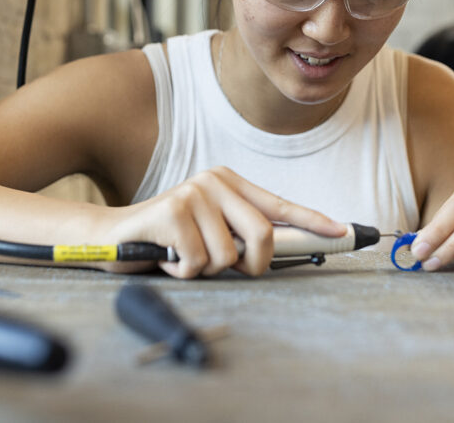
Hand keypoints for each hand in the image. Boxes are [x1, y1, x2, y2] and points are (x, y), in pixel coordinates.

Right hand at [104, 166, 346, 278]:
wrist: (111, 236)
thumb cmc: (168, 240)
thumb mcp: (209, 232)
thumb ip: (240, 235)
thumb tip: (278, 252)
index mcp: (229, 184)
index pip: (280, 205)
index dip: (313, 221)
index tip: (343, 232)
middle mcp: (214, 182)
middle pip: (262, 234)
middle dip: (252, 264)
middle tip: (230, 268)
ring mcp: (192, 194)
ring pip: (228, 256)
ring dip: (207, 270)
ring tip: (184, 256)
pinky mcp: (171, 212)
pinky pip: (199, 262)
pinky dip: (184, 272)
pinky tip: (168, 257)